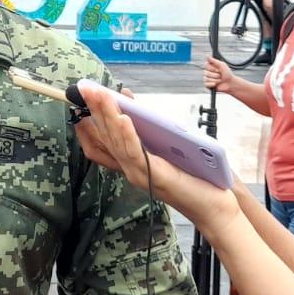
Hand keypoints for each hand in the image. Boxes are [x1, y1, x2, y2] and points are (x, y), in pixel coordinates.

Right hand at [75, 83, 240, 234]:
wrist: (213, 205)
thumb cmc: (192, 176)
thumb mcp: (165, 144)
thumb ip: (146, 125)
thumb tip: (129, 99)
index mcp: (131, 163)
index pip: (100, 146)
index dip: (86, 126)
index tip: (81, 103)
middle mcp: (130, 169)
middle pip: (105, 138)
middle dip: (94, 111)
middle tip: (86, 89)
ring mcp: (139, 174)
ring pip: (117, 143)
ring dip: (107, 117)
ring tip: (101, 96)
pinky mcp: (154, 176)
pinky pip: (135, 153)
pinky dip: (127, 135)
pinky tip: (123, 118)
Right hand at [203, 57, 235, 92]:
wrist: (230, 84)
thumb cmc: (227, 74)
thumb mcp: (222, 65)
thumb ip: (214, 60)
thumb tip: (206, 55)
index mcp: (211, 66)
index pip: (205, 65)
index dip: (212, 68)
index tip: (218, 69)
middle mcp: (208, 72)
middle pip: (205, 72)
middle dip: (215, 75)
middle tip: (220, 75)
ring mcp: (207, 78)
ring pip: (206, 79)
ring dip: (215, 80)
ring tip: (220, 80)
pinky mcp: (207, 85)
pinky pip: (206, 84)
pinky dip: (212, 84)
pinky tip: (216, 84)